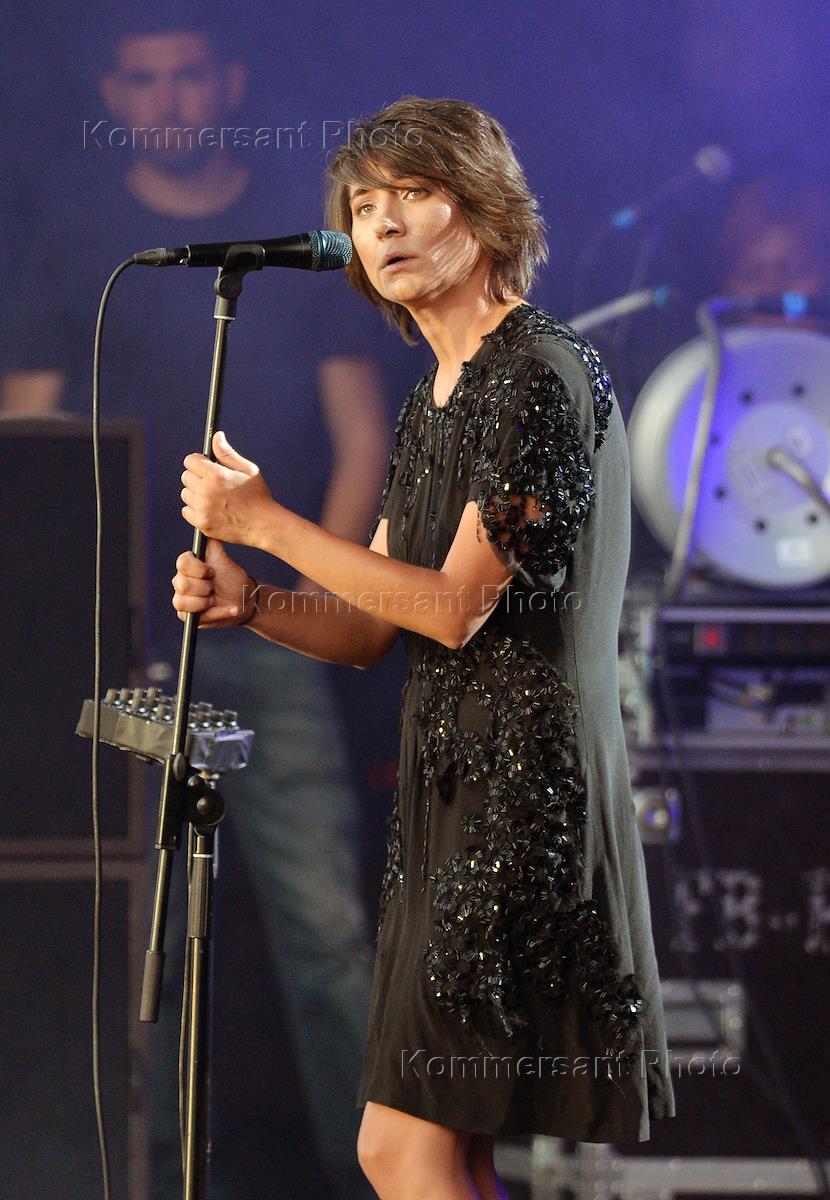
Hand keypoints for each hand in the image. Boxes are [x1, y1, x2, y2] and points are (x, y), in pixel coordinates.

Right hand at [171, 539, 257, 627]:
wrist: (244, 600)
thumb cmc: (232, 578)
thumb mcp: (223, 559)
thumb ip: (212, 542)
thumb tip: (208, 522)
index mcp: (188, 566)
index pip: (182, 563)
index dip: (199, 569)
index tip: (213, 571)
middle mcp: (181, 581)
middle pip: (182, 584)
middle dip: (205, 587)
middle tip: (215, 586)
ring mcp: (182, 599)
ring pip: (182, 601)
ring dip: (205, 601)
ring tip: (216, 598)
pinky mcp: (187, 616)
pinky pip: (191, 616)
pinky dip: (214, 613)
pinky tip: (226, 609)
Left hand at [180, 430, 276, 544]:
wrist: (263, 524)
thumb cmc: (258, 497)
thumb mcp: (247, 470)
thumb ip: (227, 453)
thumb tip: (216, 437)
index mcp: (216, 475)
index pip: (190, 461)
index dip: (198, 462)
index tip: (205, 467)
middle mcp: (206, 491)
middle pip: (186, 477)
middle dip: (197, 478)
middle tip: (213, 485)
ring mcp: (202, 508)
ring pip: (185, 494)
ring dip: (195, 494)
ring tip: (213, 498)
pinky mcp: (201, 523)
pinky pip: (186, 511)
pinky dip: (195, 510)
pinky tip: (210, 510)